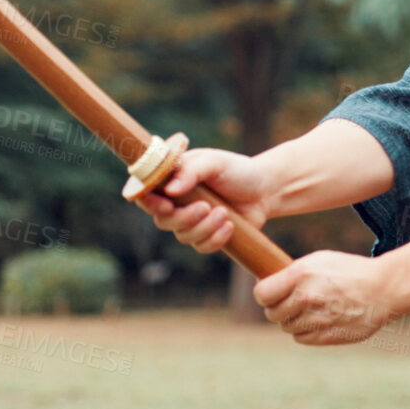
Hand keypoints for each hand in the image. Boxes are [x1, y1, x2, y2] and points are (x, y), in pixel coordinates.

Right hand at [128, 147, 274, 254]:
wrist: (265, 190)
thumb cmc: (237, 170)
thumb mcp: (216, 162)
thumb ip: (192, 171)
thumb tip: (170, 190)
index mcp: (171, 178)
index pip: (144, 193)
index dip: (148, 202)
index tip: (165, 205)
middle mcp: (176, 201)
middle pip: (162, 220)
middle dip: (184, 217)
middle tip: (205, 207)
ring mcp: (190, 220)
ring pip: (182, 235)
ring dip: (205, 227)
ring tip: (224, 213)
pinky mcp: (206, 236)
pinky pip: (201, 246)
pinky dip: (216, 238)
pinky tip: (230, 226)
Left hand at [254, 250, 400, 345]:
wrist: (384, 288)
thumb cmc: (350, 271)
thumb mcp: (320, 260)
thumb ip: (291, 273)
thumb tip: (264, 286)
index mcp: (302, 274)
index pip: (262, 294)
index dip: (264, 294)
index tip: (269, 294)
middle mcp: (307, 298)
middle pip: (272, 314)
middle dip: (279, 308)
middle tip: (292, 302)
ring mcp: (318, 319)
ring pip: (287, 327)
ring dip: (294, 320)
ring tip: (311, 309)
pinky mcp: (328, 336)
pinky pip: (302, 338)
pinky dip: (306, 331)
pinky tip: (319, 320)